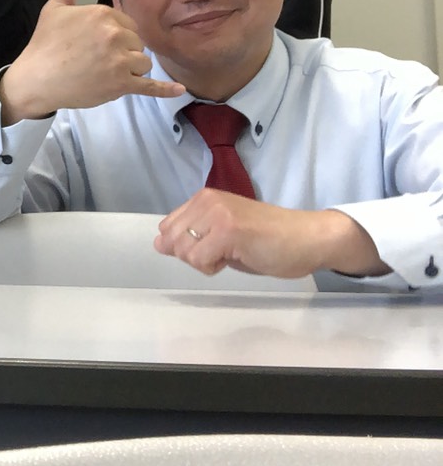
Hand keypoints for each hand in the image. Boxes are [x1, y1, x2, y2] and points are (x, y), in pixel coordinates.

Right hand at [0, 0, 183, 121]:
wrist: (36, 79)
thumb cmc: (44, 43)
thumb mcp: (55, 7)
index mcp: (102, 14)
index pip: (127, 22)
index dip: (116, 32)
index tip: (98, 41)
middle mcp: (115, 35)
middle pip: (137, 41)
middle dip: (124, 49)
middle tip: (100, 58)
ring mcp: (120, 61)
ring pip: (143, 62)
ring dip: (131, 67)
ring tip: (108, 72)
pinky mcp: (121, 85)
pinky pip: (149, 86)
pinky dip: (165, 90)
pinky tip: (179, 90)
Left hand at [154, 191, 387, 279]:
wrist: (306, 239)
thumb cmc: (268, 240)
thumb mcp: (221, 234)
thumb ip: (191, 236)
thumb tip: (159, 243)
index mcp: (203, 198)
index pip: (167, 227)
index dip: (186, 246)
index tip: (214, 247)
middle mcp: (206, 200)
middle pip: (171, 241)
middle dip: (193, 256)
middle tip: (224, 252)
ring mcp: (217, 213)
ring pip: (184, 251)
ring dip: (206, 262)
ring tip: (234, 252)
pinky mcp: (228, 230)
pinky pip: (200, 260)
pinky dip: (215, 268)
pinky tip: (239, 256)